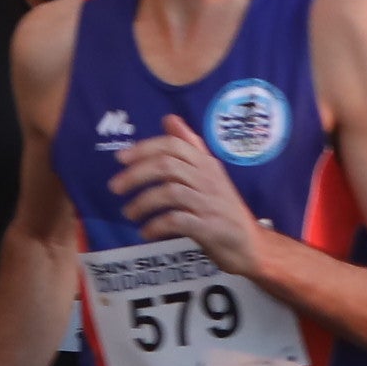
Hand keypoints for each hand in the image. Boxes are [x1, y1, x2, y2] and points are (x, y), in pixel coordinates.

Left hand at [114, 117, 264, 272]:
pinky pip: (177, 221)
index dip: (144, 148)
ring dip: (142, 203)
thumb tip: (169, 119)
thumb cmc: (224, 209)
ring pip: (169, 193)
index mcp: (207, 164)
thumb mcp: (209, 174)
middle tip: (115, 187)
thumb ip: (189, 147)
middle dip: (136, 175)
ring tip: (129, 213)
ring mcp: (210, 203)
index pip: (173, 145)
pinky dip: (156, 226)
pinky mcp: (209, 228)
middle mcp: (209, 179)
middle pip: (167, 166)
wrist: (251, 246)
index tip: (120, 158)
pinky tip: (146, 231)